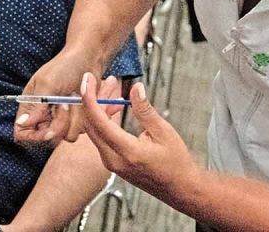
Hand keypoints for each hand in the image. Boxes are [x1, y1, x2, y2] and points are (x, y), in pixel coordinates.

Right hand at [14, 47, 102, 144]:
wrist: (88, 59)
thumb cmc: (65, 66)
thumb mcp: (48, 82)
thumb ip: (36, 104)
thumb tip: (22, 123)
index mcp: (31, 106)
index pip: (22, 133)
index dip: (34, 137)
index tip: (49, 129)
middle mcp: (44, 116)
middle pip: (48, 139)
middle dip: (60, 124)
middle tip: (66, 104)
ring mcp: (62, 119)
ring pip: (67, 136)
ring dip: (75, 117)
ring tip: (75, 97)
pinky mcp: (77, 119)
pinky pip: (82, 130)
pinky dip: (85, 116)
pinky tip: (84, 100)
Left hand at [80, 73, 199, 203]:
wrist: (180, 188)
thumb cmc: (176, 164)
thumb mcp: (163, 132)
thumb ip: (145, 110)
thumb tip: (136, 88)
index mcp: (126, 151)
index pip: (98, 121)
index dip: (89, 97)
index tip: (88, 79)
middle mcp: (114, 160)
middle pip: (91, 124)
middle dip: (94, 99)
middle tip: (104, 81)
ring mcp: (111, 163)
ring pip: (95, 130)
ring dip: (100, 108)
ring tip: (113, 89)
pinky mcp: (113, 163)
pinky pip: (101, 137)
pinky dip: (104, 119)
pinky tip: (116, 107)